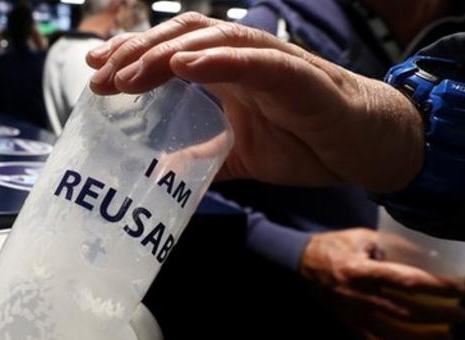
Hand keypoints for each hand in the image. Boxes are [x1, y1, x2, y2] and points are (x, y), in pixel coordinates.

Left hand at [85, 13, 423, 192]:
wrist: (367, 148)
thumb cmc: (307, 143)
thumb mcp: (240, 156)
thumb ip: (203, 159)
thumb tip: (161, 176)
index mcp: (228, 74)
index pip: (172, 52)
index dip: (133, 56)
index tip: (97, 70)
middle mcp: (244, 60)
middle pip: (183, 38)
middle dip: (137, 52)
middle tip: (101, 74)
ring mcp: (272, 64)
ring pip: (213, 41)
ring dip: (167, 54)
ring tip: (130, 74)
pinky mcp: (301, 80)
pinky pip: (258, 62)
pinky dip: (220, 61)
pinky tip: (185, 66)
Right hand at [299, 228, 464, 339]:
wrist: (299, 262)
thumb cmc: (333, 245)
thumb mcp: (362, 236)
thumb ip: (391, 245)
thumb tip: (425, 252)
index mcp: (362, 270)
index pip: (407, 281)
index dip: (437, 286)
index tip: (461, 288)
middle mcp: (358, 296)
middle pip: (406, 312)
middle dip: (439, 316)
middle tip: (462, 314)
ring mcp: (352, 313)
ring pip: (393, 333)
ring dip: (424, 338)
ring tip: (447, 336)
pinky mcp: (347, 323)